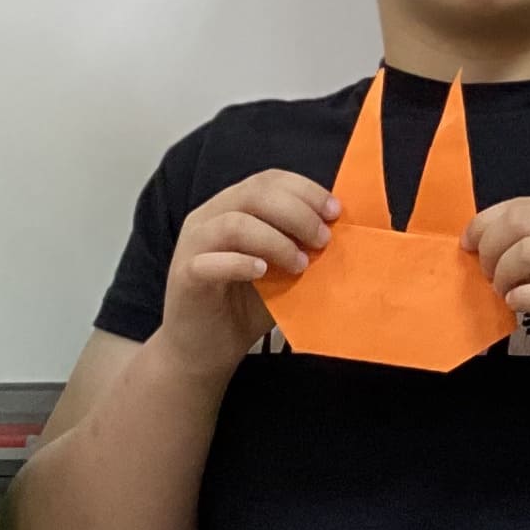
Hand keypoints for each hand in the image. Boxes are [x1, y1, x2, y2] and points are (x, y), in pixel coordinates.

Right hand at [150, 170, 337, 378]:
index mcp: (233, 207)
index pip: (269, 180)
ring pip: (235, 223)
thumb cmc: (246, 305)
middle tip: (322, 240)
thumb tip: (344, 232)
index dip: (305, 191)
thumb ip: (303, 246)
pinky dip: (241, 263)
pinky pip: (210, 261)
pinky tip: (263, 273)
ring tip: (299, 264)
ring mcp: (193, 245)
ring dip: (276, 240)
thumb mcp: (283, 269)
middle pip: (254, 194)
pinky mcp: (185, 276)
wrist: (205, 349)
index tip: (334, 212)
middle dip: (297, 213)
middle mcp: (210, 218)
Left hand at [468, 197, 529, 385]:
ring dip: (502, 274)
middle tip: (486, 275)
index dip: (485, 222)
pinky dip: (522, 298)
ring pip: (528, 251)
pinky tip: (518, 306)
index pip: (522, 205)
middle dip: (489, 247)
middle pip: (520, 222)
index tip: (468, 245)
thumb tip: (485, 246)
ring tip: (504, 293)